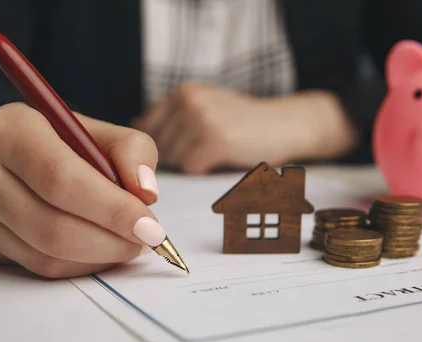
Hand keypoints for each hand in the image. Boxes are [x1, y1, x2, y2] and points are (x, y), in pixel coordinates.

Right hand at [0, 102, 163, 277]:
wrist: (13, 156)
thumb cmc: (64, 143)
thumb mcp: (99, 132)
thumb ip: (132, 152)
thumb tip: (146, 194)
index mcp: (12, 130)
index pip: (62, 179)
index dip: (112, 209)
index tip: (150, 227)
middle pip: (54, 225)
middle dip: (111, 240)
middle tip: (145, 241)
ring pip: (47, 253)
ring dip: (100, 257)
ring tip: (128, 244)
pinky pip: (40, 266)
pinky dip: (81, 266)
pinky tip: (102, 252)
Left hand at [133, 82, 358, 173]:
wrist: (285, 125)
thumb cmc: (243, 124)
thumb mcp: (205, 108)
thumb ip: (173, 118)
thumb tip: (136, 128)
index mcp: (182, 91)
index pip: (145, 128)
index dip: (155, 149)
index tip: (179, 153)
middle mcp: (187, 100)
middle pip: (157, 147)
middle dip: (176, 157)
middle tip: (205, 152)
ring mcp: (200, 118)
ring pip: (173, 160)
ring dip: (191, 164)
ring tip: (215, 152)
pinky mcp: (214, 139)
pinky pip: (190, 168)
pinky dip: (204, 170)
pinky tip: (222, 158)